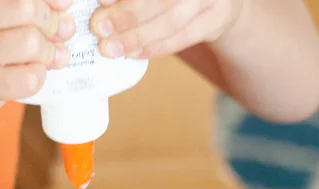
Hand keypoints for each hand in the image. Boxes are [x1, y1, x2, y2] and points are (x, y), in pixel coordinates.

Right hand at [0, 0, 75, 127]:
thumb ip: (10, 6)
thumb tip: (64, 8)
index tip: (62, 4)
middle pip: (25, 6)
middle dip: (50, 20)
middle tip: (56, 32)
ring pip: (30, 41)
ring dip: (48, 51)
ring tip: (46, 57)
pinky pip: (28, 77)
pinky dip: (39, 75)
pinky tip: (31, 74)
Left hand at [89, 0, 243, 58]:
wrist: (219, 0)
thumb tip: (103, 5)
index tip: (102, 1)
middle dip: (126, 15)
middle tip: (99, 28)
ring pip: (171, 20)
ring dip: (136, 37)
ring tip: (111, 47)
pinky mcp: (219, 18)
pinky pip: (183, 37)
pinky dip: (155, 47)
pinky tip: (134, 53)